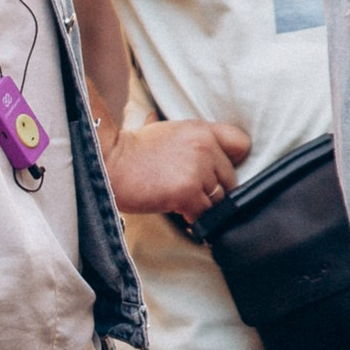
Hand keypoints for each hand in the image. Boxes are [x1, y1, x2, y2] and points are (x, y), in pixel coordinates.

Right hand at [105, 117, 253, 220]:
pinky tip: (181, 213)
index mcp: (201, 130)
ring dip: (204, 205)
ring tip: (184, 203)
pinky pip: (204, 214)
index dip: (234, 160)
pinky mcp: (187, 192)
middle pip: (231, 179)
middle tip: (192, 191)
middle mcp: (205, 148)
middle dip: (214, 189)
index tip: (219, 171)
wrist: (108, 163)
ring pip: (219, 199)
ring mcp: (198, 170)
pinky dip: (194, 219)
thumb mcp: (166, 130)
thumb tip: (200, 146)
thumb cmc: (131, 150)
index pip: (241, 143)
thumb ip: (190, 138)